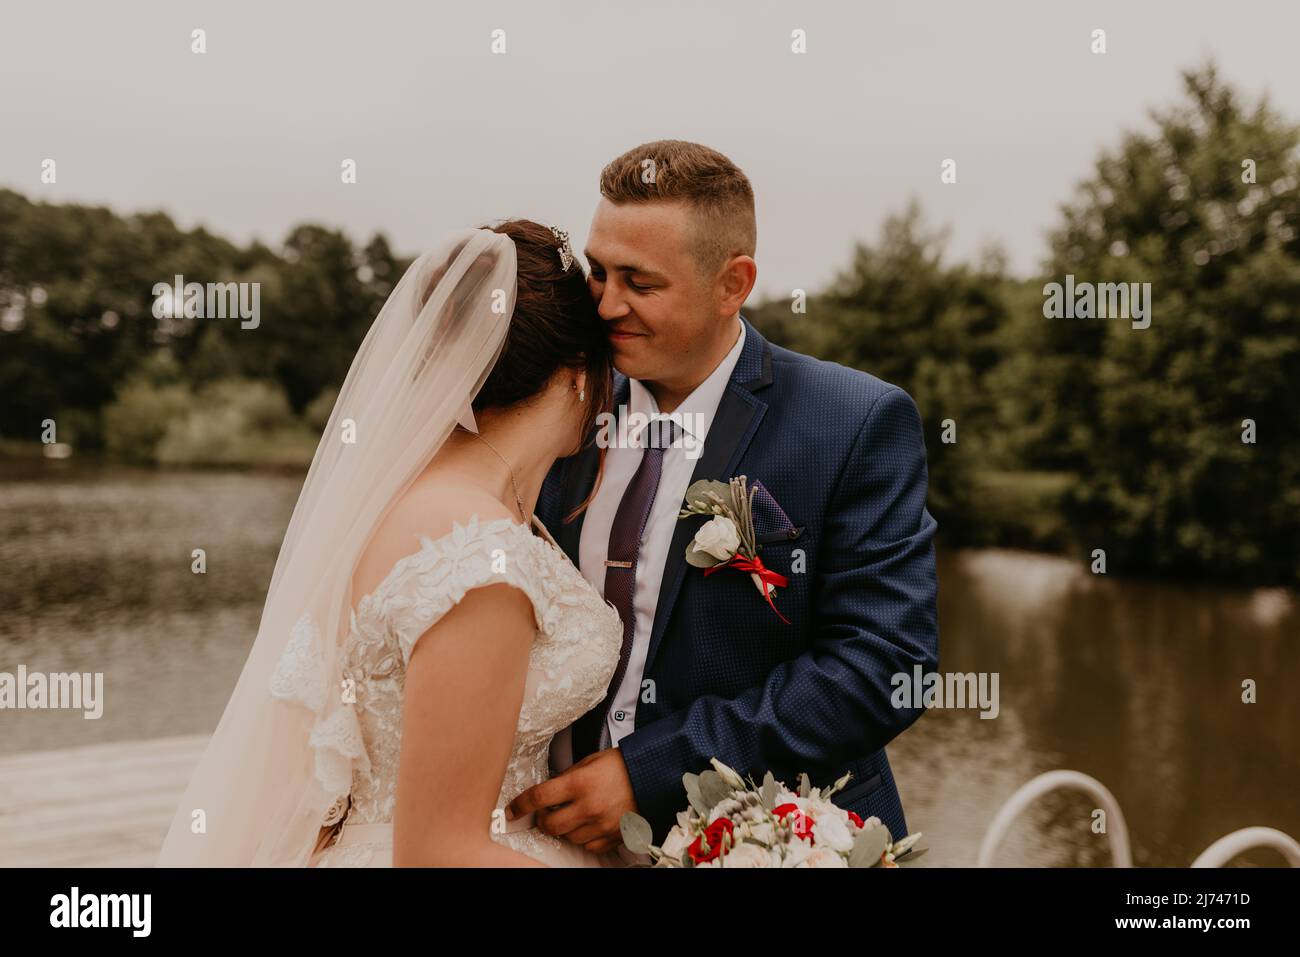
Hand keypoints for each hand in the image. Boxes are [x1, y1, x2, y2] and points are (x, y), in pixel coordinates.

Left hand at [505, 748, 636, 853]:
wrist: (653, 775)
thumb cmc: (620, 765)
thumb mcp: (589, 761)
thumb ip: (567, 778)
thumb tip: (549, 793)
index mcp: (579, 783)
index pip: (539, 797)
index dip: (520, 805)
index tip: (512, 810)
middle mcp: (588, 807)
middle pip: (550, 825)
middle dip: (542, 820)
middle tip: (546, 812)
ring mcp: (601, 825)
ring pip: (568, 838)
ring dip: (564, 829)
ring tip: (572, 815)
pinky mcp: (613, 836)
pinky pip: (588, 846)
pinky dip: (583, 838)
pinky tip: (587, 824)